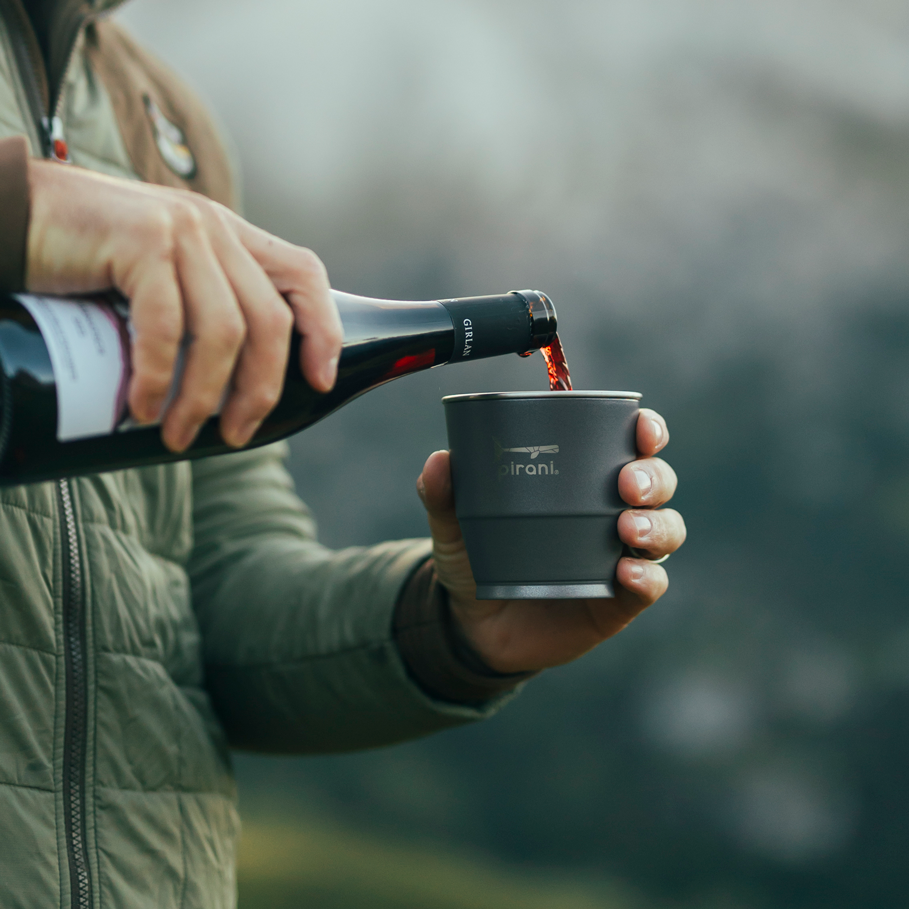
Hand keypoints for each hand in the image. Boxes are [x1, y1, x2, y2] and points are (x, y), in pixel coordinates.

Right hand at [26, 160, 342, 451]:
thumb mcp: (159, 283)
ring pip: (223, 332)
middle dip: (258, 390)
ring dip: (204, 396)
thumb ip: (198, 309)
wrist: (8, 216)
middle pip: (269, 321)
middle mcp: (213, 228)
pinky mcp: (141, 241)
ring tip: (180, 436)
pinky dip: (159, 377)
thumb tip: (230, 389)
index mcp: (228, 236)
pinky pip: (167, 326)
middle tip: (234, 435)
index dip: (323, 329)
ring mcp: (180, 229)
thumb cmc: (81, 265)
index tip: (320, 383)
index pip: (304, 273)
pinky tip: (143, 407)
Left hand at [416, 408, 685, 673]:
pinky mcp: (618, 602)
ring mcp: (620, 557)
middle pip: (658, 484)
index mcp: (584, 482)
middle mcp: (613, 513)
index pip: (631, 446)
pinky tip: (627, 571)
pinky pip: (651, 585)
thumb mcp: (456, 525)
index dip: (647, 431)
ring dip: (657, 523)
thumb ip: (444, 495)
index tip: (640, 425)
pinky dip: (647, 576)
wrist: (475, 626)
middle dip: (653, 476)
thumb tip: (440, 460)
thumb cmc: (478, 559)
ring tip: (627, 527)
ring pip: (666, 530)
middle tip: (625, 483)